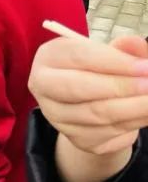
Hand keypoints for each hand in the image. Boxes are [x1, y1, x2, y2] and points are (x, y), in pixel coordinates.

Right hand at [29, 34, 147, 154]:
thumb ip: (124, 49)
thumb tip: (135, 44)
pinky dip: (133, 122)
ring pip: (96, 113)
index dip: (113, 61)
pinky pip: (108, 131)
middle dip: (120, 86)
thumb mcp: (110, 55)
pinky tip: (147, 113)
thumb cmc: (99, 71)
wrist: (92, 105)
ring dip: (133, 107)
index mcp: (49, 57)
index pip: (78, 56)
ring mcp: (56, 115)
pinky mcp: (76, 138)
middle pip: (78, 87)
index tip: (145, 66)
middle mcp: (43, 86)